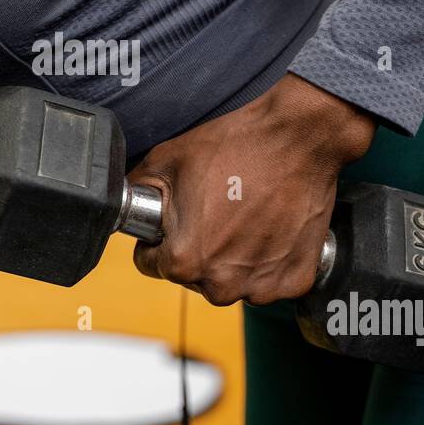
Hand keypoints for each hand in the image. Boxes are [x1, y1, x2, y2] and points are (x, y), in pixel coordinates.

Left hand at [130, 75, 375, 306]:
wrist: (297, 138)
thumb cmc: (237, 146)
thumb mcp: (167, 159)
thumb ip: (137, 189)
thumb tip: (126, 201)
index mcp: (185, 261)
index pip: (151, 265)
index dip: (157, 240)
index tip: (175, 223)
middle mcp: (223, 284)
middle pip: (193, 276)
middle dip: (197, 248)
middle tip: (215, 213)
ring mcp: (262, 286)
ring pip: (232, 281)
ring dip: (234, 259)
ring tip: (245, 218)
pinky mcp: (295, 280)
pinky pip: (270, 280)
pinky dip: (269, 260)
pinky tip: (271, 227)